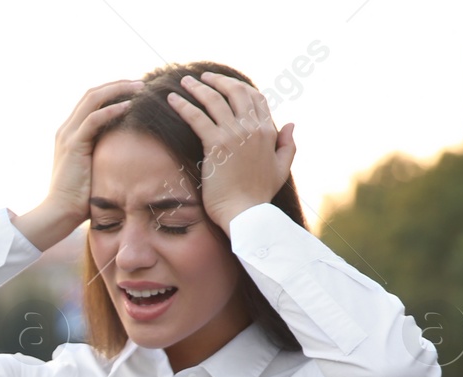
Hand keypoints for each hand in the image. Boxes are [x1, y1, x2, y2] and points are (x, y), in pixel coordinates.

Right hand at [12, 79, 142, 250]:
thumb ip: (104, 155)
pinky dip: (112, 109)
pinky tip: (130, 106)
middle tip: (142, 84)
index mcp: (70, 133)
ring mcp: (68, 135)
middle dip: (118, 85)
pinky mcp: (73, 145)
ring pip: (93, 99)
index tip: (136, 91)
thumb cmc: (79, 198)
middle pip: (92, 93)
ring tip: (140, 88)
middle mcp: (66, 129)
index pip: (91, 101)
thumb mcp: (94, 169)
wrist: (59, 212)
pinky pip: (93, 119)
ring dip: (118, 90)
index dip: (113, 91)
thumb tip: (128, 153)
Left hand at [165, 71, 295, 231]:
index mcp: (268, 131)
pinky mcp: (216, 144)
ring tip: (184, 81)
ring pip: (214, 100)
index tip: (225, 84)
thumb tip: (291, 123)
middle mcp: (253, 128)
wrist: (246, 214)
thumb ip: (287, 144)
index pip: (255, 98)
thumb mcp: (281, 168)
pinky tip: (171, 99)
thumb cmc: (259, 196)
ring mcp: (234, 134)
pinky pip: (197, 117)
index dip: (240, 87)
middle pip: (236, 92)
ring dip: (197, 88)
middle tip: (202, 77)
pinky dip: (183, 105)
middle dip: (218, 81)